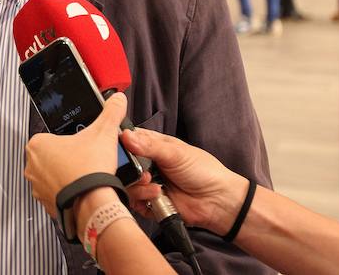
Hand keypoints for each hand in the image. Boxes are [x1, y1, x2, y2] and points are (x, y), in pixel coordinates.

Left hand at [24, 93, 127, 218]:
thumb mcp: (103, 133)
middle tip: (86, 160)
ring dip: (67, 176)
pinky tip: (82, 190)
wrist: (92, 204)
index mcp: (37, 145)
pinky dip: (68, 193)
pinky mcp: (45, 204)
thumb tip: (117, 101)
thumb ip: (110, 113)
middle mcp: (31, 166)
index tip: (82, 146)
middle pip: (52, 156)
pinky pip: (57, 194)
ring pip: (54, 176)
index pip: (53, 137)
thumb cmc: (90, 169)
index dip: (70, 141)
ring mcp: (37, 187)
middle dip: (68, 158)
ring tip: (85, 175)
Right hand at [121, 128, 247, 233]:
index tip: (121, 149)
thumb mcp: (176, 153)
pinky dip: (143, 200)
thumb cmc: (203, 171)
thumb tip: (126, 136)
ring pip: (127, 184)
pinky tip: (157, 197)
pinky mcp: (149, 202)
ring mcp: (147, 183)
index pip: (128, 140)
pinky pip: (134, 202)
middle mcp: (147, 164)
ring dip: (138, 187)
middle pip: (123, 165)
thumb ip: (149, 146)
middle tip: (143, 173)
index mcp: (152, 146)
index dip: (121, 144)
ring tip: (155, 187)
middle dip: (129, 170)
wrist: (217, 201)